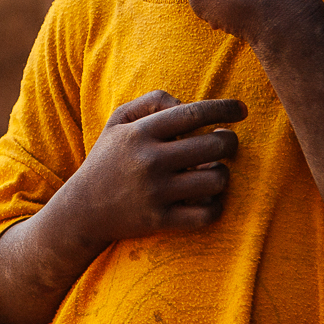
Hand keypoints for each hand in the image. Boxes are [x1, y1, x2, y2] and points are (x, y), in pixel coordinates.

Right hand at [48, 90, 246, 249]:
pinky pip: (207, 213)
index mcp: (139, 134)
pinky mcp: (161, 220)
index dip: (224, 108)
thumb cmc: (107, 160)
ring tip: (213, 170)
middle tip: (226, 143)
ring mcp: (156, 193)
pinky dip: (215, 205)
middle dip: (229, 142)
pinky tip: (207, 198)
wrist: (82, 210)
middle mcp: (149, 161)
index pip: (192, 113)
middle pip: (213, 146)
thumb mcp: (118, 122)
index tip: (241, 110)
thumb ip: (152, 102)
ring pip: (216, 180)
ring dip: (222, 174)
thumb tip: (187, 103)